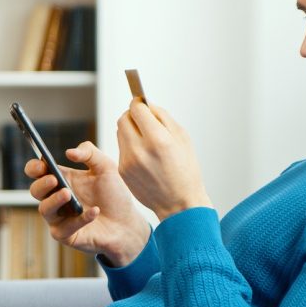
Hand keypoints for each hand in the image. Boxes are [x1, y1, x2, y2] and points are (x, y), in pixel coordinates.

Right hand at [25, 141, 150, 266]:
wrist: (127, 223)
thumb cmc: (114, 194)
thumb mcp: (106, 167)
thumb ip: (89, 153)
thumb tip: (69, 152)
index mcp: (62, 179)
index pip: (37, 171)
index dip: (34, 167)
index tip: (42, 164)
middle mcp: (56, 198)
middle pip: (35, 190)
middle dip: (41, 184)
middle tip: (54, 179)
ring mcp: (59, 218)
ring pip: (44, 210)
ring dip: (54, 200)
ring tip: (68, 194)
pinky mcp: (67, 235)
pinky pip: (66, 228)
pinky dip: (80, 219)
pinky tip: (95, 211)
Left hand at [117, 99, 212, 220]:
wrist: (179, 203)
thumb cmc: (186, 170)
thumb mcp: (183, 138)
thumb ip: (163, 117)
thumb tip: (146, 104)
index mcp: (158, 139)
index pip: (136, 109)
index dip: (139, 103)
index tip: (141, 103)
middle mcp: (139, 150)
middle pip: (123, 119)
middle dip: (132, 115)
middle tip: (142, 119)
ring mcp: (128, 161)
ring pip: (120, 132)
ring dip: (129, 129)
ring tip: (145, 138)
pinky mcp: (122, 171)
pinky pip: (121, 148)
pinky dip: (129, 145)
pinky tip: (144, 154)